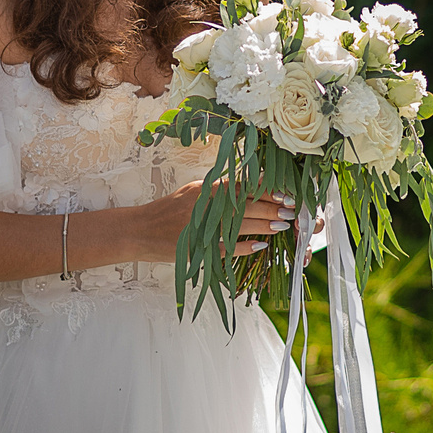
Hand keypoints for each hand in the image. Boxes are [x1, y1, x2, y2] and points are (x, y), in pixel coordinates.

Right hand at [137, 182, 294, 262]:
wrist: (141, 231)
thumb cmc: (169, 209)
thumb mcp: (193, 191)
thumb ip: (219, 188)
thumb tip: (248, 185)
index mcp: (206, 189)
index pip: (243, 187)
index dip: (267, 190)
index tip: (285, 192)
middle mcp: (206, 206)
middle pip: (247, 206)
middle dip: (272, 208)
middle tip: (291, 211)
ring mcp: (204, 228)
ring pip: (242, 226)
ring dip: (265, 226)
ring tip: (283, 226)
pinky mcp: (200, 248)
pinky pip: (229, 248)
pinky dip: (247, 247)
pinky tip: (261, 246)